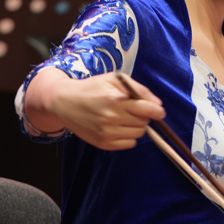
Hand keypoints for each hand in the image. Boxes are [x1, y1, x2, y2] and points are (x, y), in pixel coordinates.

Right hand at [37, 69, 165, 150]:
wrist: (64, 102)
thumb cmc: (92, 88)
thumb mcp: (115, 79)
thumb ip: (139, 89)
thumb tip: (157, 104)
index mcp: (116, 99)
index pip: (148, 110)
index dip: (157, 111)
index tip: (158, 111)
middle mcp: (112, 117)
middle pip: (144, 122)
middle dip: (143, 116)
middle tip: (132, 110)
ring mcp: (107, 132)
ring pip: (138, 133)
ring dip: (136, 126)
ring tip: (123, 118)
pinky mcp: (103, 143)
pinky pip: (129, 144)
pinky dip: (128, 137)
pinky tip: (118, 127)